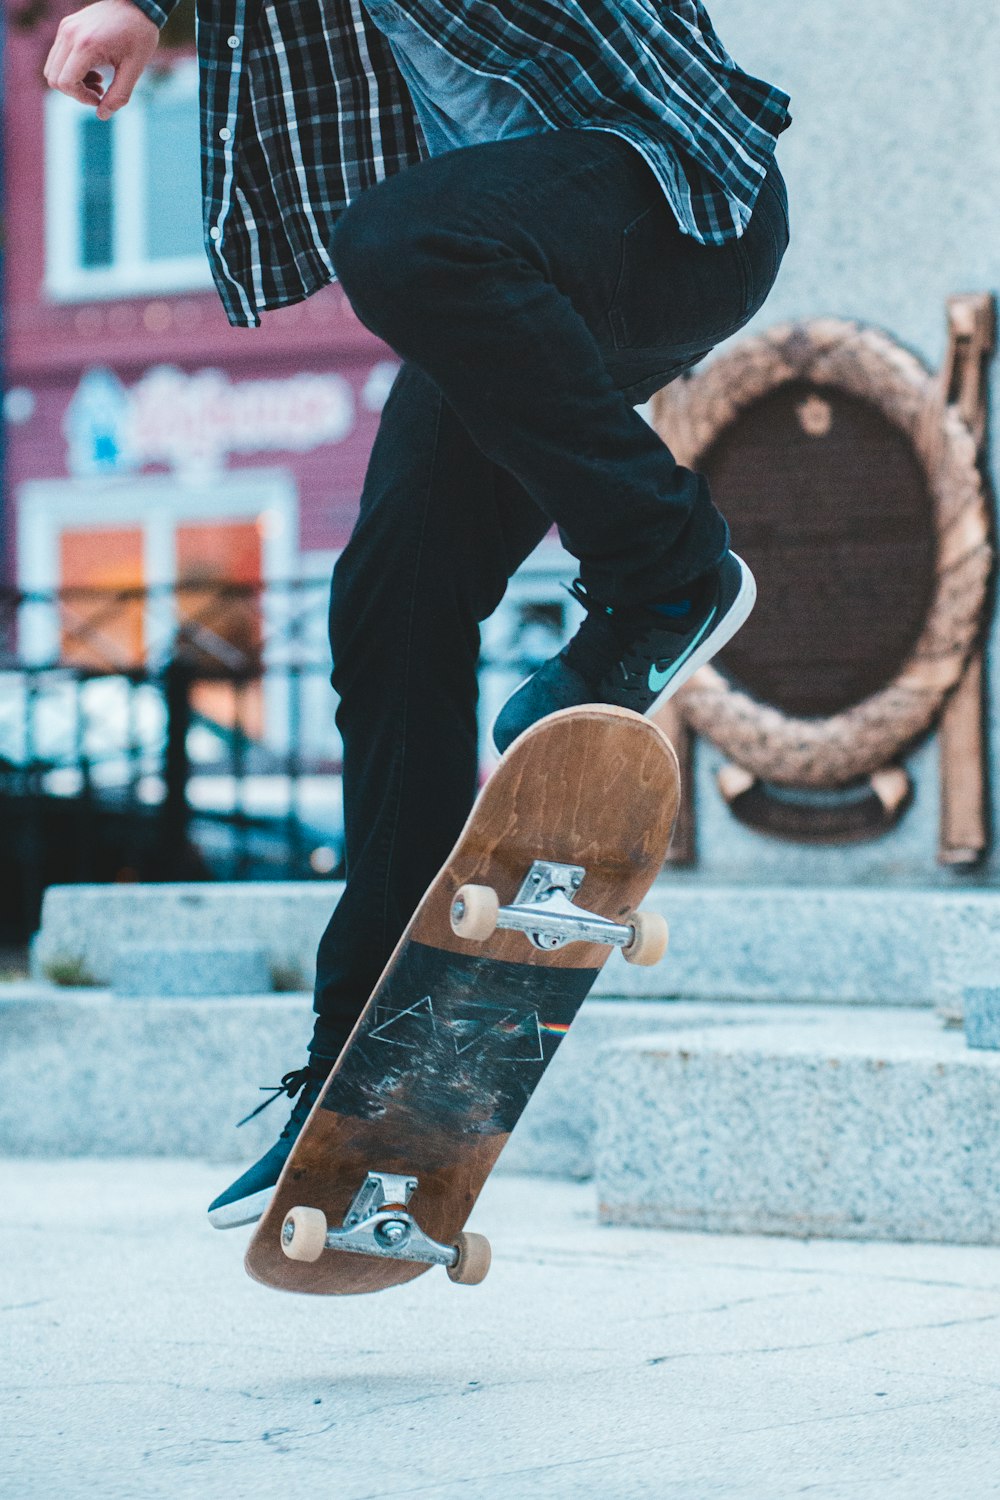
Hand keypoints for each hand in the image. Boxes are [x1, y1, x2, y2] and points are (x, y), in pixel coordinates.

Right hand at [44, 0, 159, 120]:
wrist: (136, 4)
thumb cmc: (139, 36)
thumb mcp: (134, 70)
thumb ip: (119, 96)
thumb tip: (102, 116)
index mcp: (86, 45)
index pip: (65, 83)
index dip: (81, 98)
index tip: (100, 98)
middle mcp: (69, 35)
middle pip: (54, 78)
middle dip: (75, 92)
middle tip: (100, 90)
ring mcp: (65, 29)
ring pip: (52, 68)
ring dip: (72, 82)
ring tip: (98, 80)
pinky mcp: (66, 27)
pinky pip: (57, 57)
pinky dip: (71, 69)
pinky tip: (93, 69)